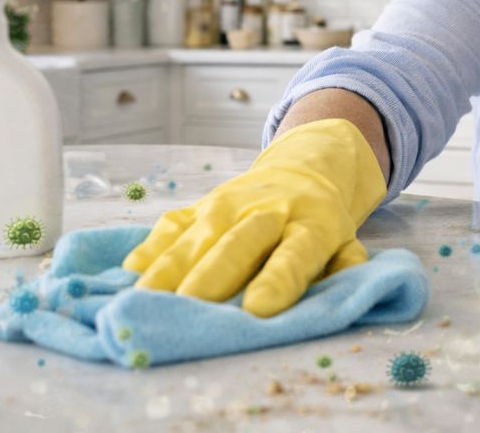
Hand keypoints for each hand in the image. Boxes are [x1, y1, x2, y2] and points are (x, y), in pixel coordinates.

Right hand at [121, 119, 386, 316]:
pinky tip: (132, 273)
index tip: (258, 308)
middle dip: (213, 276)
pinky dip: (150, 250)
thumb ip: (345, 272)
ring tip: (147, 300)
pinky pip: (170, 227)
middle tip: (191, 309)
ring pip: (197, 236)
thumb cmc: (321, 226)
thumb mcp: (347, 246)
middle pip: (238, 244)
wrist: (302, 170)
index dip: (277, 280)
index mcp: (311, 226)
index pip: (295, 254)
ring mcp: (226, 206)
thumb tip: (339, 301)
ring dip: (171, 268)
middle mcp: (266, 212)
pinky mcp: (197, 207)